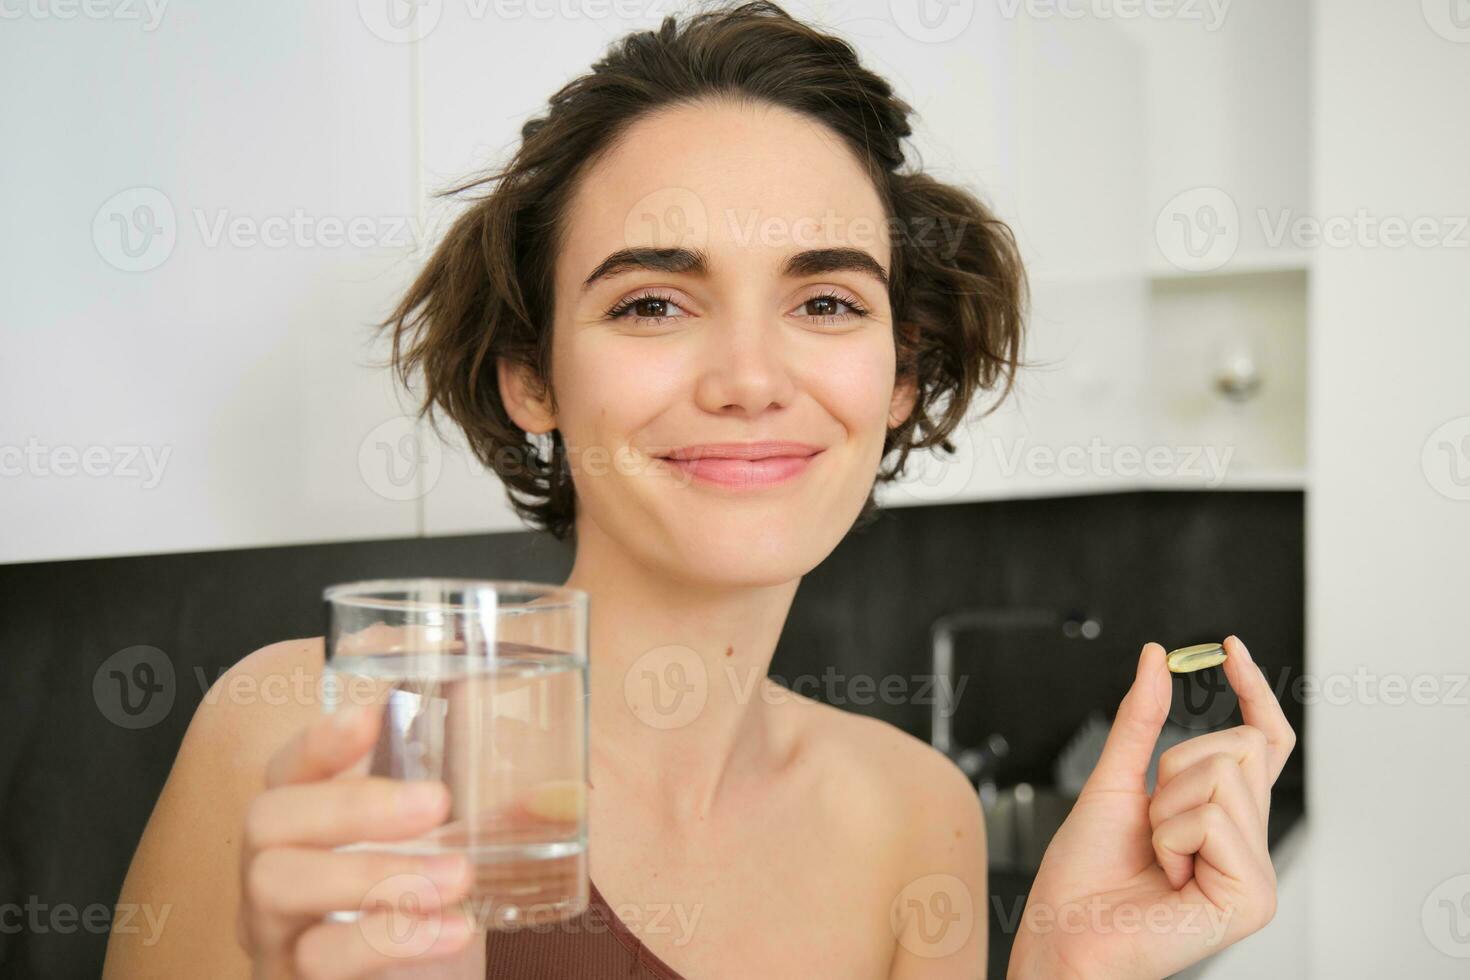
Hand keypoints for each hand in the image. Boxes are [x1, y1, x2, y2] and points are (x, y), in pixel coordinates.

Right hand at [237, 705, 477, 978]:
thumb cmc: (420, 917)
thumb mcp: (451, 859)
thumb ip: (497, 822)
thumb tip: (565, 796)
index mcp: (306, 825)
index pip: (287, 768)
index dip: (320, 740)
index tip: (373, 718)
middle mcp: (273, 870)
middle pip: (268, 818)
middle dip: (353, 803)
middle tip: (436, 803)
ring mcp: (273, 932)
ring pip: (278, 885)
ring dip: (376, 873)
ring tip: (459, 876)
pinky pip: (318, 957)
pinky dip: (389, 938)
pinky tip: (452, 932)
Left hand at [1007, 636, 1295, 979]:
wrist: (1062, 932)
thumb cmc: (1083, 874)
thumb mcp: (1113, 779)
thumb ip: (1140, 720)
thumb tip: (1156, 657)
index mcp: (1225, 819)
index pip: (1262, 742)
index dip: (1253, 691)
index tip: (1229, 646)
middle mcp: (1250, 845)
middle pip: (1240, 746)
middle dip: (1175, 769)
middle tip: (1151, 824)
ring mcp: (1257, 874)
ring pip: (1225, 775)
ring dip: (1166, 808)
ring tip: (1155, 856)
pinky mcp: (1253, 897)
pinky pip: (1213, 817)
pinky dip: (1170, 837)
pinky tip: (1165, 876)